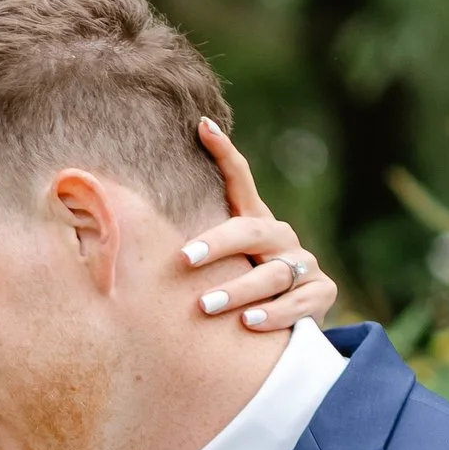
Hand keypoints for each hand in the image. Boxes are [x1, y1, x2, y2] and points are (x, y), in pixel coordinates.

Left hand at [185, 123, 336, 332]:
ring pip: (273, 274)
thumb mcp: (220, 267)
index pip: (241, 181)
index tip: (203, 126)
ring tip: (205, 304)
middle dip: (218, 244)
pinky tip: (248, 323)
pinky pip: (297, 304)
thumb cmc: (241, 290)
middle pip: (252, 232)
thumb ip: (193, 249)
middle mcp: (281, 238)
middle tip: (185, 259)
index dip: (224, 153)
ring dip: (238, 290)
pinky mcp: (322, 293)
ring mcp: (304, 265)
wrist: (293, 323)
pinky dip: (273, 314)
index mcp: (256, 223)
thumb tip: (126, 225)